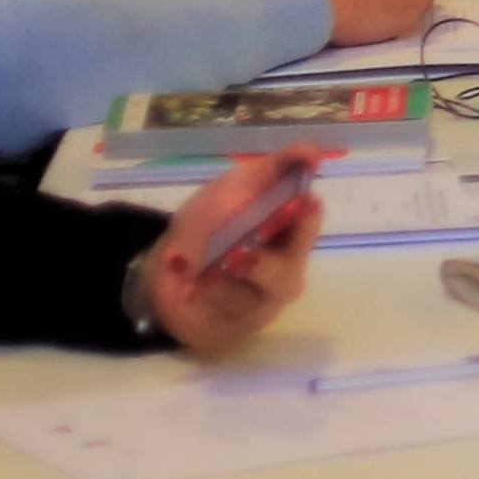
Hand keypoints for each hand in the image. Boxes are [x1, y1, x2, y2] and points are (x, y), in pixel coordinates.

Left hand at [139, 153, 319, 356]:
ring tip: (195, 269)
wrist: (166, 269)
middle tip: (235, 255)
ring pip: (245, 298)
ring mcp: (262, 304)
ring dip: (213, 280)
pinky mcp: (239, 327)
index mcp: (289, 234)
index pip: (307, 225)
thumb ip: (275, 168)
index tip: (301, 204)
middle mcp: (284, 271)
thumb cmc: (209, 224)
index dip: (305, 217)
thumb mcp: (236, 186)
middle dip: (260, 264)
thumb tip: (312, 151)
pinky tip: (189, 285)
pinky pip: (224, 314)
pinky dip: (200, 295)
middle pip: (285, 273)